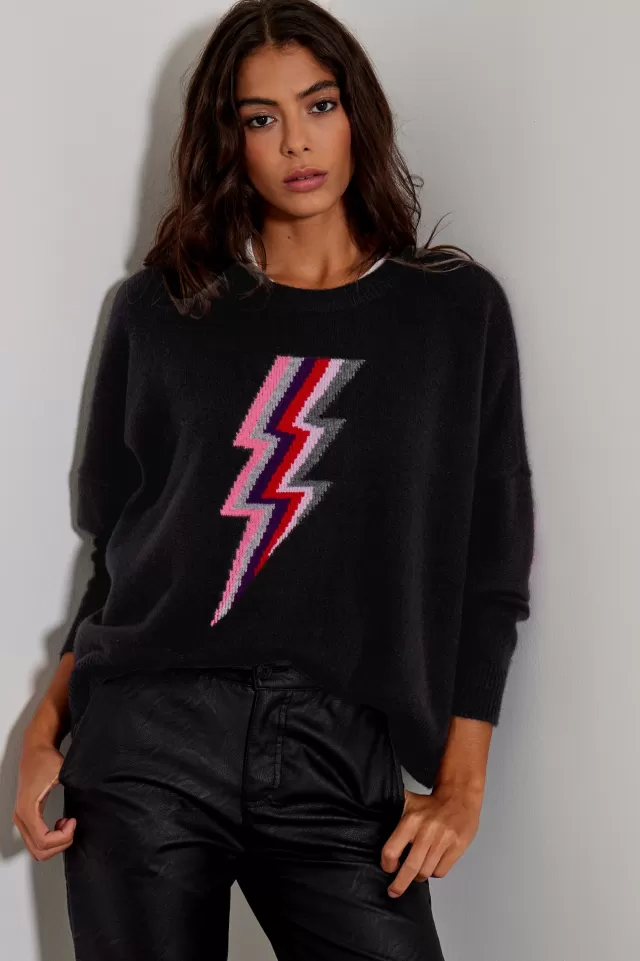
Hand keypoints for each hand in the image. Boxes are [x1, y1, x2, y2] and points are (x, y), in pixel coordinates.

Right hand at [13, 738, 75, 860]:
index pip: (43, 841)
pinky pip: (35, 841)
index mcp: (27, 809)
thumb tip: (89, 795)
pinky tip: (61, 824)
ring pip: (36, 849)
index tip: (74, 822)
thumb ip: (75, 786)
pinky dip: (50, 840)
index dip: (63, 837)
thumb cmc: (45, 759)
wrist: (35, 750)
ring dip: (55, 843)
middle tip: (72, 826)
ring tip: (67, 824)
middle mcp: (20, 817)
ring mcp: (21, 819)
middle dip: (60, 844)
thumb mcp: (62, 773)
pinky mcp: (25, 818)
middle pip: (39, 850)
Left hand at [380, 782, 482, 896]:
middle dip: (399, 884)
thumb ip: (392, 811)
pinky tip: (432, 864)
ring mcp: (443, 841)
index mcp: (410, 821)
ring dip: (419, 876)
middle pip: (410, 868)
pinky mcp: (456, 847)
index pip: (392, 850)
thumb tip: (370, 814)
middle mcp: (426, 832)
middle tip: (393, 892)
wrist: (459, 797)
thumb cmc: (430, 804)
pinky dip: (434, 872)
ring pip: (426, 872)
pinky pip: (441, 871)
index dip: (388, 864)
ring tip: (416, 872)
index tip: (388, 868)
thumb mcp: (408, 802)